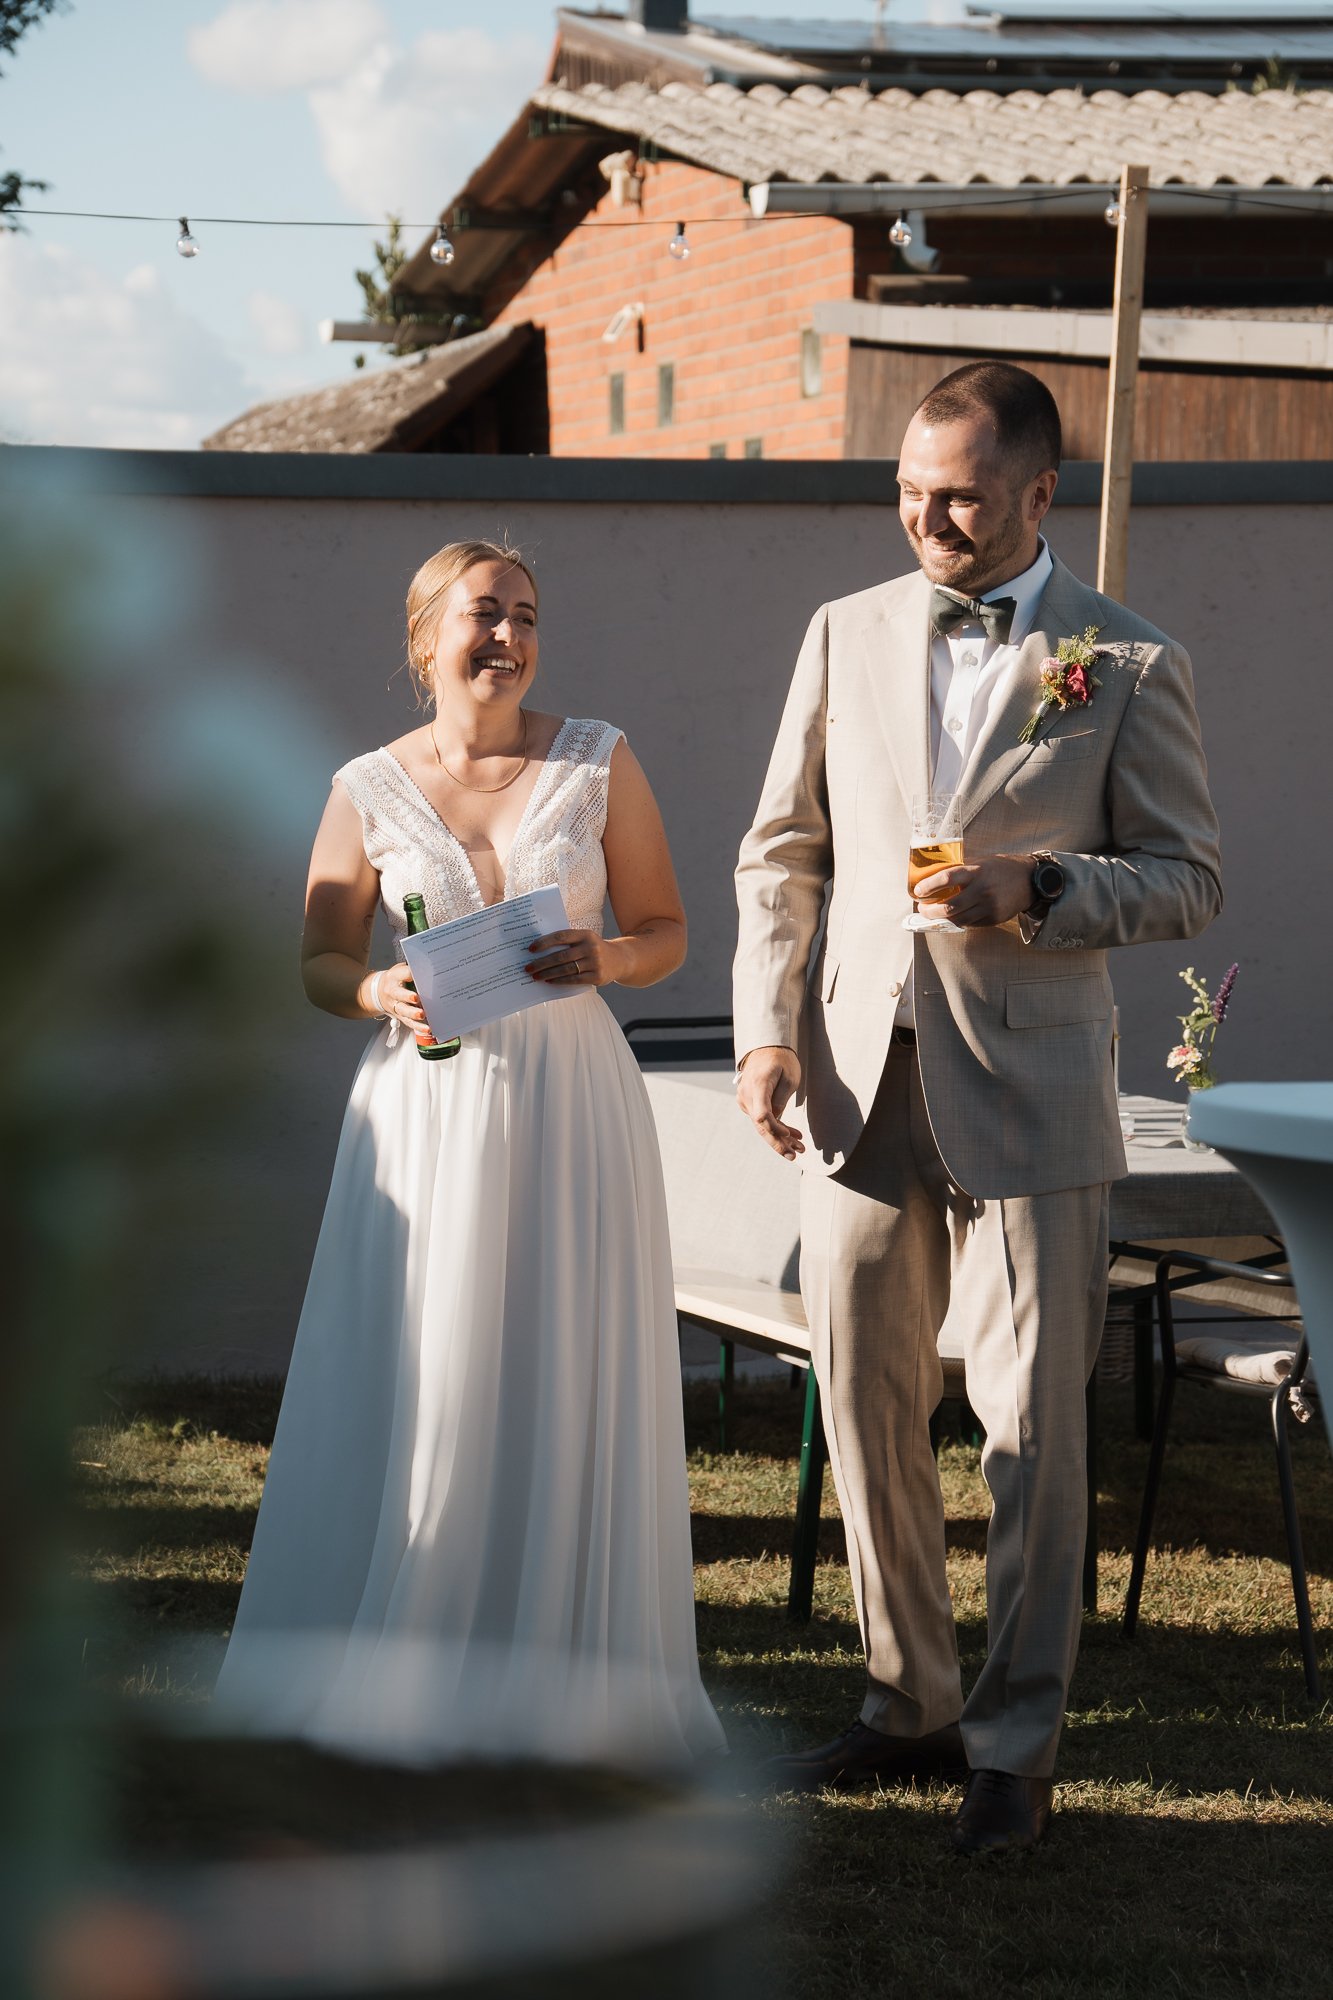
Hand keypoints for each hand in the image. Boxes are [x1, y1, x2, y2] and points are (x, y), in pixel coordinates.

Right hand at [372, 962, 430, 1031]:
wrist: (379, 991)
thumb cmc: (397, 979)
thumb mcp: (402, 969)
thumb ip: (414, 970)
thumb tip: (432, 970)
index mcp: (395, 976)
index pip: (403, 973)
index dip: (410, 974)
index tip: (420, 974)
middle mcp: (393, 991)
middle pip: (399, 994)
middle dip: (407, 996)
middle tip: (416, 998)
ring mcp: (396, 1005)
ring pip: (403, 1010)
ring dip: (412, 1013)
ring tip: (422, 1015)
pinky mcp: (400, 1016)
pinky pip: (409, 1022)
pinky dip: (418, 1027)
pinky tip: (427, 1029)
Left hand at [526, 928, 622, 987]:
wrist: (620, 959)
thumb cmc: (593, 948)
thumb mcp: (585, 939)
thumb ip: (568, 942)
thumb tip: (540, 950)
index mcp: (585, 934)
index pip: (561, 936)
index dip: (544, 942)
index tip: (530, 949)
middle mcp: (591, 947)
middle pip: (561, 956)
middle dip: (541, 963)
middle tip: (528, 968)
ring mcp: (595, 962)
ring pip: (566, 969)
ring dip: (548, 974)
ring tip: (535, 976)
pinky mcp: (597, 976)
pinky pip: (574, 980)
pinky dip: (560, 981)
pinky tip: (549, 981)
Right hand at [736, 1046, 804, 1160]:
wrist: (765, 1048)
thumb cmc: (781, 1060)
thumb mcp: (789, 1077)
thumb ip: (781, 1100)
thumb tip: (776, 1121)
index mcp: (758, 1085)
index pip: (762, 1115)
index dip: (776, 1130)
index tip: (791, 1136)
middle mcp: (746, 1094)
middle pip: (761, 1125)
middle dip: (778, 1143)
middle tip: (795, 1155)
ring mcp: (744, 1099)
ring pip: (761, 1125)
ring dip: (780, 1137)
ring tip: (799, 1147)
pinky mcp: (747, 1102)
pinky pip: (761, 1119)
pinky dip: (775, 1128)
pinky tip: (791, 1136)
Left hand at [913, 853, 1035, 927]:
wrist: (1029, 881)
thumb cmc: (1000, 869)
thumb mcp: (980, 863)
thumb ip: (961, 870)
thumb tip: (934, 876)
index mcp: (976, 872)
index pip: (946, 879)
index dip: (928, 886)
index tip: (918, 891)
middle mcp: (982, 890)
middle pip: (949, 907)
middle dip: (930, 911)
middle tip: (922, 909)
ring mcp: (988, 906)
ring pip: (958, 920)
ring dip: (941, 920)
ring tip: (933, 915)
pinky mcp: (993, 918)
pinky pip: (970, 924)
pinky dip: (958, 921)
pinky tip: (952, 917)